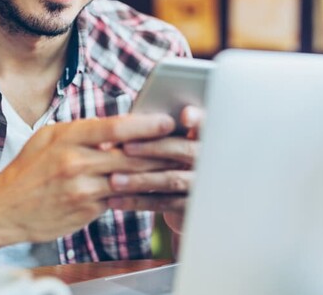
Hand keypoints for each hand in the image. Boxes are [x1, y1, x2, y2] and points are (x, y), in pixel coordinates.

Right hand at [0, 113, 179, 243]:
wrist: (3, 209)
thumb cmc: (29, 169)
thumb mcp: (50, 138)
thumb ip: (84, 131)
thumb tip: (120, 126)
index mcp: (68, 137)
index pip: (115, 127)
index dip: (146, 124)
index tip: (168, 121)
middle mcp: (75, 161)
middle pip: (129, 154)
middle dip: (161, 150)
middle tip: (186, 144)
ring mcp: (81, 188)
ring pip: (129, 179)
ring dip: (157, 174)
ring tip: (181, 166)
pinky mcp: (86, 210)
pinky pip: (120, 200)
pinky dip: (140, 194)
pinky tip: (159, 190)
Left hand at [107, 106, 203, 232]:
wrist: (185, 202)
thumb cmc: (171, 161)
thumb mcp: (173, 144)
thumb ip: (159, 132)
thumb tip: (127, 121)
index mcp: (205, 138)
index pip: (206, 124)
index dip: (198, 119)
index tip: (184, 115)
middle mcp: (208, 160)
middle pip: (185, 150)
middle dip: (154, 148)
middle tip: (126, 148)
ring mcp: (201, 184)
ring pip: (171, 179)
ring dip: (140, 180)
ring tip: (114, 180)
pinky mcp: (189, 207)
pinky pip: (162, 203)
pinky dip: (137, 201)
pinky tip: (114, 200)